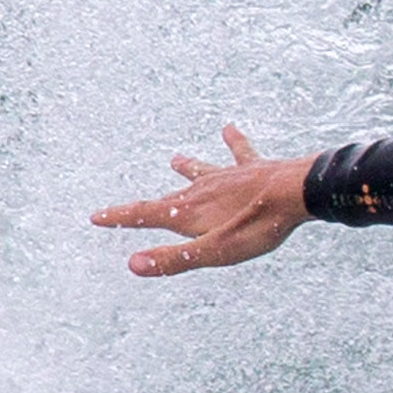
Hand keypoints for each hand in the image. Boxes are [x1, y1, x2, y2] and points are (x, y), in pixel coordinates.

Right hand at [92, 126, 312, 275]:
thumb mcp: (216, 251)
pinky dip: (233, 141)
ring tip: (175, 159)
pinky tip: (229, 129)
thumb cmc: (257, 226)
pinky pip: (239, 152)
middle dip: (146, 205)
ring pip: (200, 171)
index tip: (96, 216)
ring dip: (187, 167)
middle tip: (126, 208)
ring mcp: (227, 175)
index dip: (120, 217)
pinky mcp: (253, 167)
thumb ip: (175, 259)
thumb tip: (132, 264)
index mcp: (189, 211)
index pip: (145, 214)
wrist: (296, 192)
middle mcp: (202, 189)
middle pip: (168, 197)